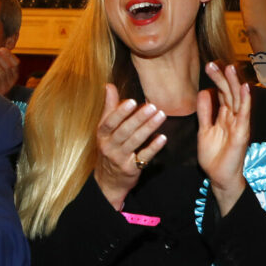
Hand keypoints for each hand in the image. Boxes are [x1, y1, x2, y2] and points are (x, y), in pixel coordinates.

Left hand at [0, 46, 19, 96]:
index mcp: (15, 74)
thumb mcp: (2, 70)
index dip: (9, 55)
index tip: (2, 48)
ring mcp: (6, 86)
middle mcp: (12, 80)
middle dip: (0, 56)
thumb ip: (3, 61)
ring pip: (1, 72)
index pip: (16, 63)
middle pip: (8, 67)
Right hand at [94, 84, 166, 209]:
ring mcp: (119, 158)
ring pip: (135, 142)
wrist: (107, 180)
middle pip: (124, 131)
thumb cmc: (109, 148)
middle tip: (152, 106)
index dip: (120, 112)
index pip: (109, 122)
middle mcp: (109, 146)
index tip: (132, 101)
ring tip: (161, 116)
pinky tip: (162, 138)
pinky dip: (153, 147)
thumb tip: (109, 86)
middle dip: (138, 118)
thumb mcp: (105, 130)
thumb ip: (109, 107)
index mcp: (102, 134)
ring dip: (148, 128)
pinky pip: (143, 157)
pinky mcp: (131, 169)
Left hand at [197, 63, 250, 216]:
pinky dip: (244, 101)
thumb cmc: (214, 154)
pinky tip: (244, 88)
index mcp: (224, 116)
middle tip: (212, 63)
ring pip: (237, 100)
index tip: (208, 65)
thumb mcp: (204, 129)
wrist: (219, 176)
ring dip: (234, 84)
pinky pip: (244, 115)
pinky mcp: (241, 133)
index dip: (216, 79)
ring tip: (230, 68)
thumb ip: (205, 112)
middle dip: (221, 78)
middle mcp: (233, 117)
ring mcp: (239, 124)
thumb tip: (203, 92)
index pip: (222, 93)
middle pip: (229, 93)